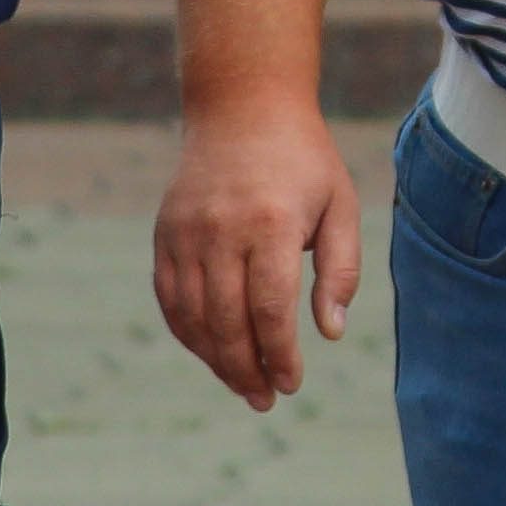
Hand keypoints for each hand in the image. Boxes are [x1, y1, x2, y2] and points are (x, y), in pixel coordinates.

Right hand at [155, 109, 366, 411]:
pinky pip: (170, 298)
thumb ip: (340, 270)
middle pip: (226, 322)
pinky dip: (188, 333)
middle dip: (247, 370)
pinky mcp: (165, 233)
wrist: (243, 106)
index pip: (269, 310)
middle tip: (267, 399)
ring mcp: (185, 233)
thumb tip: (329, 333)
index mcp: (270, 224)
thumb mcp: (340, 205)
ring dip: (216, 360)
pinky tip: (212, 352)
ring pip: (192, 317)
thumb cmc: (303, 160)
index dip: (280, 356)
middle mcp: (221, 230)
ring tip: (243, 385)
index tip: (292, 383)